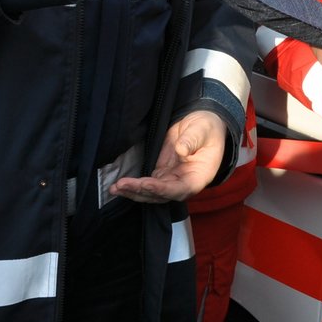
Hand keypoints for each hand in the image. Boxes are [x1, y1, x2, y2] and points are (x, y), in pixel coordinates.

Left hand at [110, 111, 226, 202]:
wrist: (202, 125)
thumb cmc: (206, 128)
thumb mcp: (202, 129)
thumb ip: (192, 139)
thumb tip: (180, 150)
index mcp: (199, 176)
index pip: (180, 189)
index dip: (162, 189)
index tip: (146, 184)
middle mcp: (184, 183)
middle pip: (161, 195)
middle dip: (141, 191)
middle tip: (122, 185)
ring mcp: (171, 180)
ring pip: (151, 193)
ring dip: (133, 192)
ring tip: (115, 188)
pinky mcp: (161, 174)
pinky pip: (146, 184)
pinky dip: (133, 186)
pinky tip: (118, 185)